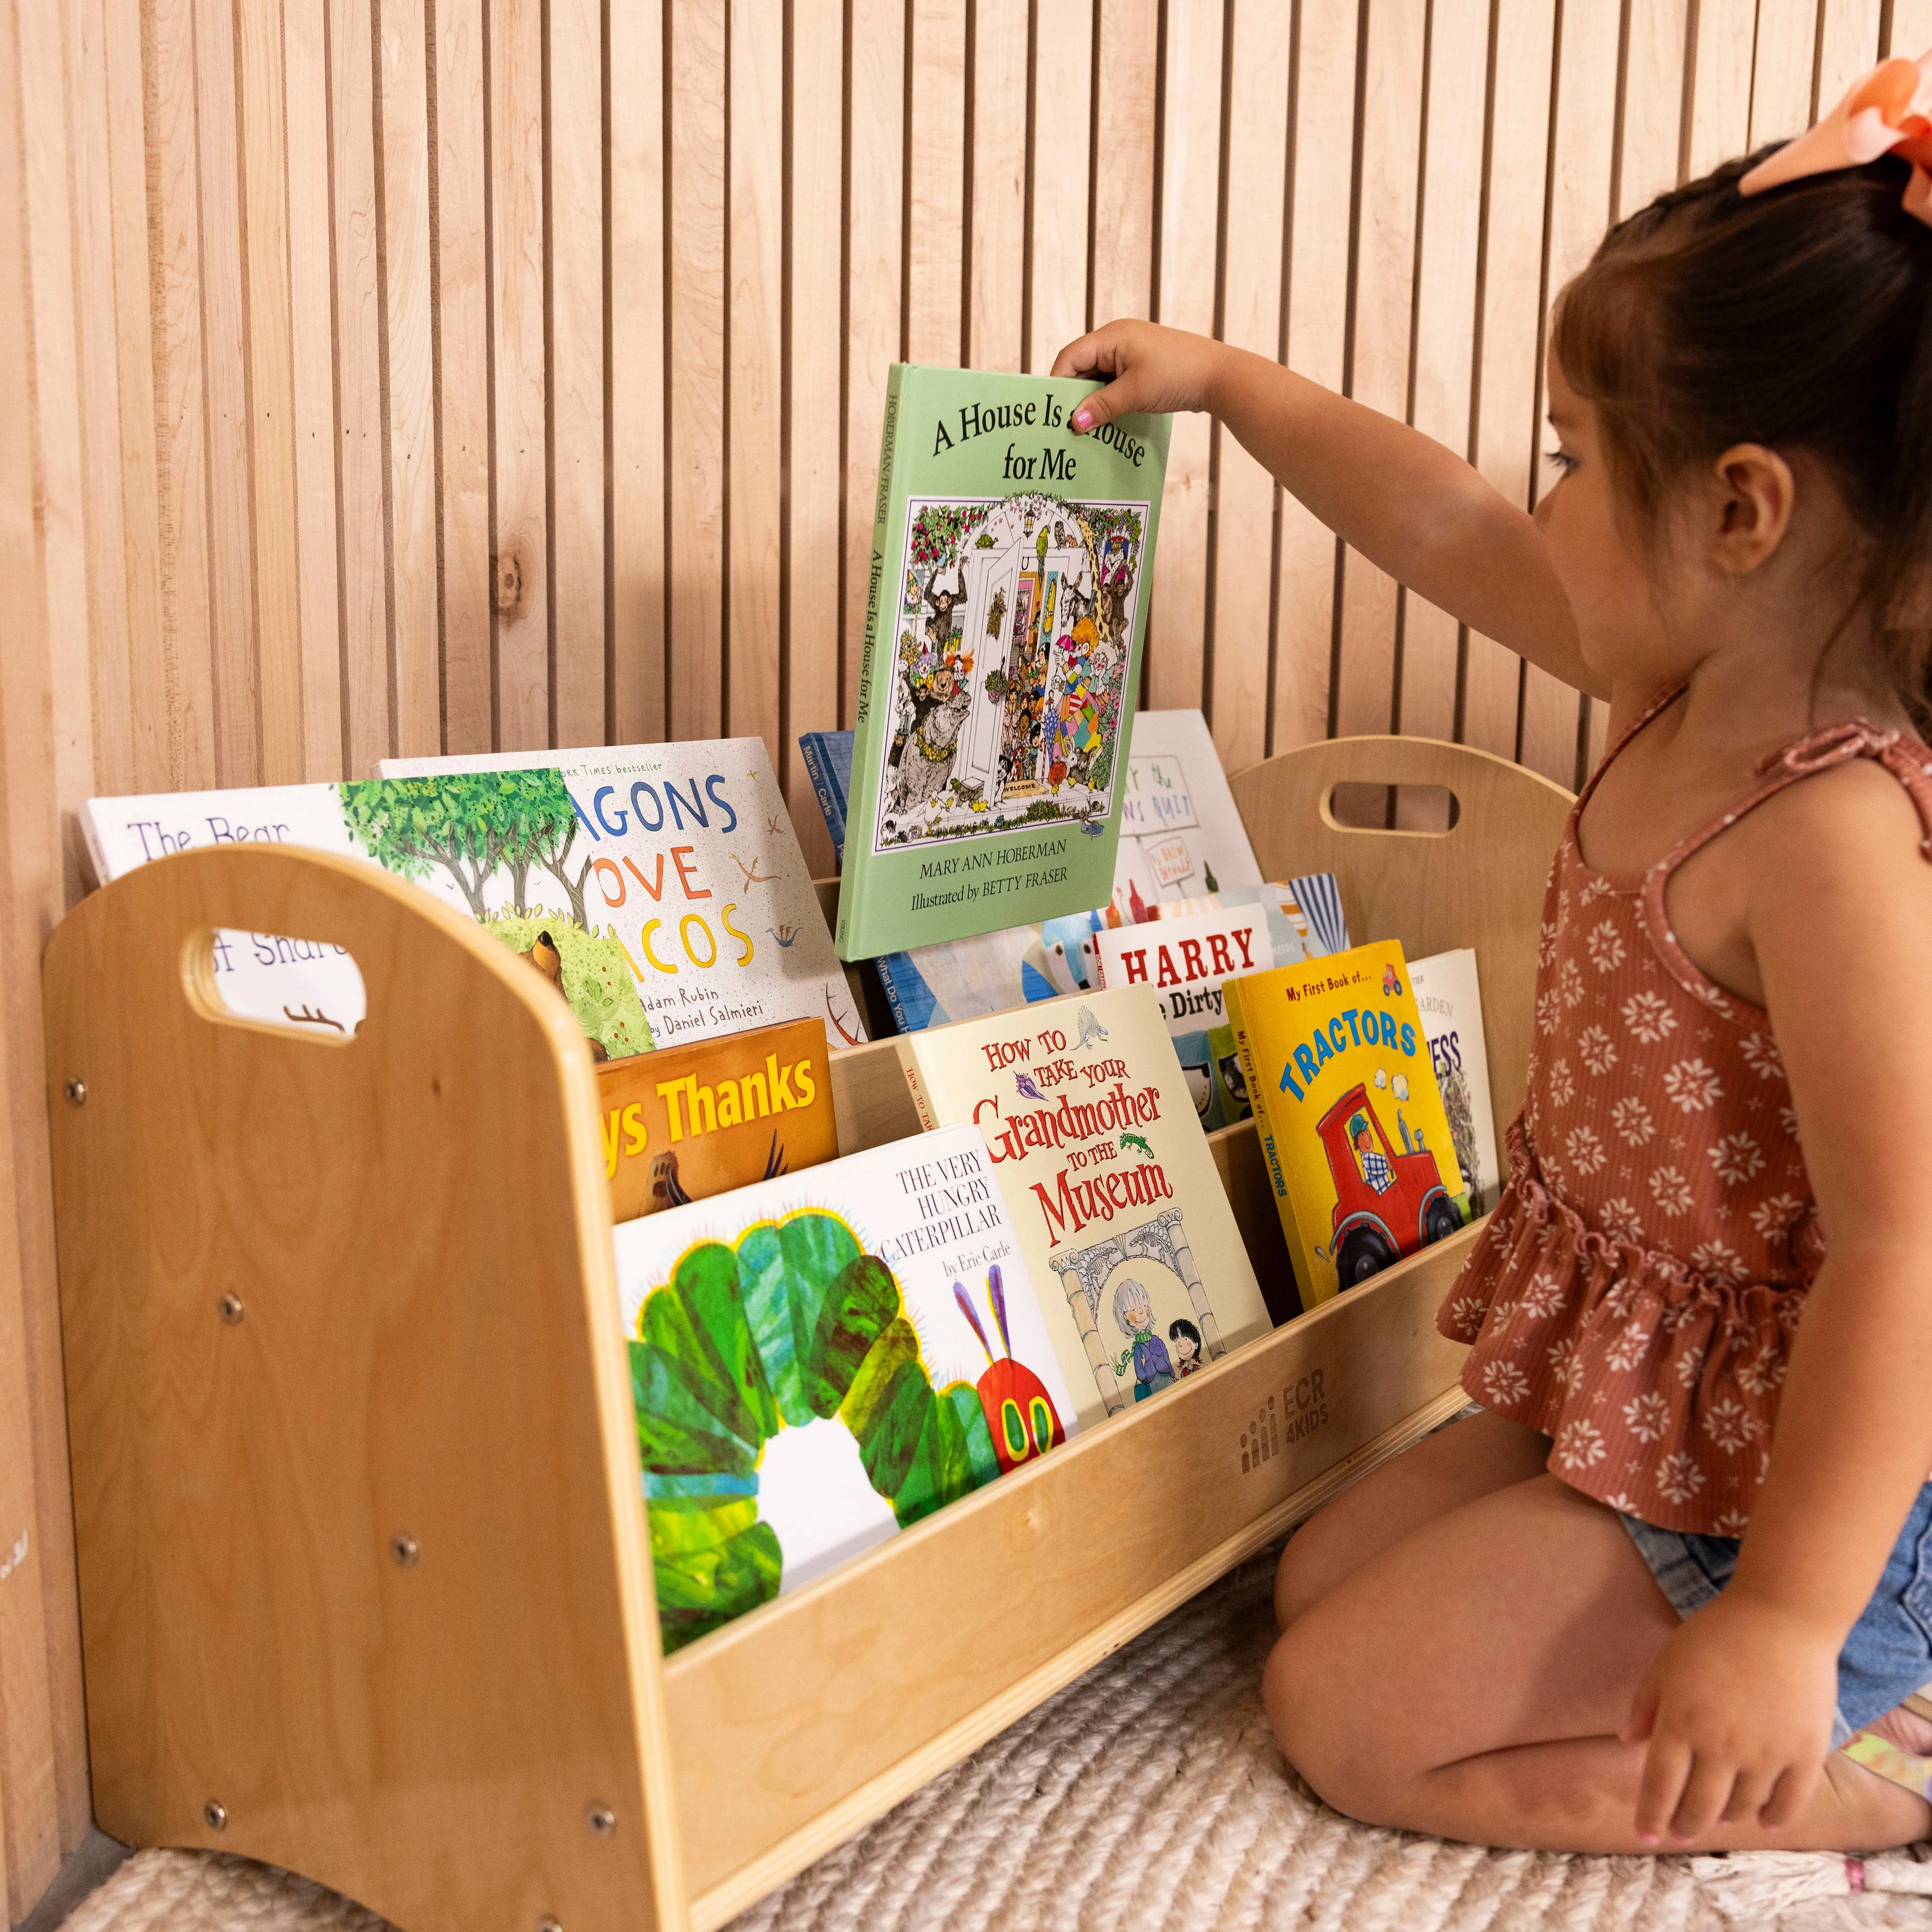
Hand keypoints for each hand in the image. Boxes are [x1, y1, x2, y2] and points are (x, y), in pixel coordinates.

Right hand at [1049, 321, 1229, 432]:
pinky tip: (1106, 422)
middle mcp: (1118, 340)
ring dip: (1092, 401)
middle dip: (1074, 395)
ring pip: (1098, 377)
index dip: (1058, 384)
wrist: (1221, 376)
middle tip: (1066, 425)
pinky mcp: (1142, 367)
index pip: (1070, 357)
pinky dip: (1108, 401)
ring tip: (1086, 428)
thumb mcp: (1135, 393)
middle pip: (1082, 367)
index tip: (1053, 413)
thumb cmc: (1178, 375)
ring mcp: (1131, 353)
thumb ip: (1101, 407)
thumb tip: (1074, 422)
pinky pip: (1114, 383)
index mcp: (1112, 336)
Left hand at [1621, 1592, 1839, 1842]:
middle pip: (1700, 1805)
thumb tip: (1627, 1741)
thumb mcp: (1667, 1661)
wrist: (1781, 1617)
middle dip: (1685, 1826)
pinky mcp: (1804, 1753)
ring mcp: (1765, 1754)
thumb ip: (1647, 1704)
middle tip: (1679, 1833)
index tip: (1646, 1836)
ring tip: (1718, 1816)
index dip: (1651, 1815)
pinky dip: (1776, 1818)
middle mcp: (1721, 1746)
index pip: (1660, 1784)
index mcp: (1681, 1723)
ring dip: (1727, 1817)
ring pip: (1743, 1807)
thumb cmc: (1716, 1634)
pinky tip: (1765, 1823)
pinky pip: (1790, 1802)